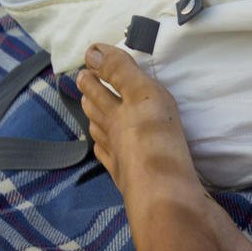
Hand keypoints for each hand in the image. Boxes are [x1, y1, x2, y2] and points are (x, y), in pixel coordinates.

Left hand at [80, 45, 203, 193]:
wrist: (167, 199)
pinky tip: (111, 154)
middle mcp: (114, 139)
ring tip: (94, 117)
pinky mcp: (136, 183)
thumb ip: (120, 72)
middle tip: (84, 87)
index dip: (91, 78)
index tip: (84, 68)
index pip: (98, 92)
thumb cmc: (154, 143)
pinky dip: (111, 153)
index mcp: (114, 115)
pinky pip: (117, 163)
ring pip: (105, 140)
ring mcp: (123, 163)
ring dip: (98, 125)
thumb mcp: (142, 94)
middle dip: (91, 99)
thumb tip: (91, 50)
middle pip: (98, 116)